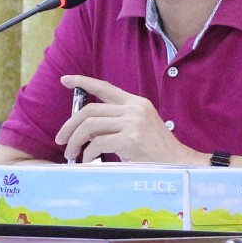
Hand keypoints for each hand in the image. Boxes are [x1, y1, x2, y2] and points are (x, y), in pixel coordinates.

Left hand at [55, 75, 202, 164]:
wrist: (180, 163)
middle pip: (90, 110)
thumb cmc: (157, 151)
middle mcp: (134, 108)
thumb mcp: (138, 129)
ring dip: (76, 141)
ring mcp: (133, 123)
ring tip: (71, 154)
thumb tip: (88, 131)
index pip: (105, 87)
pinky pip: (99, 144)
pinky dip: (88, 154)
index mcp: (136, 102)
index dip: (83, 82)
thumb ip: (116, 124)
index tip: (65, 79)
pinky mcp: (131, 139)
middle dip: (70, 125)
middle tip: (61, 139)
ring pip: (91, 126)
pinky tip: (87, 161)